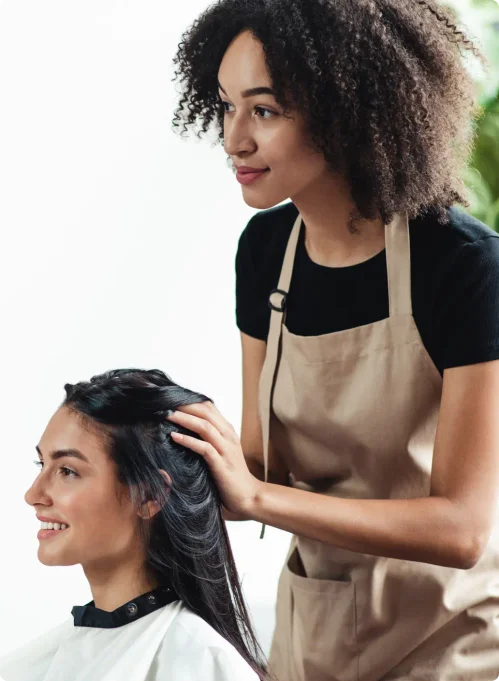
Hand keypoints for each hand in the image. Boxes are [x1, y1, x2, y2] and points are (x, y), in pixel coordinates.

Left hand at [166, 401, 261, 516]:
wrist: (248, 495)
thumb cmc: (230, 474)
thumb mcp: (221, 450)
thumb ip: (209, 438)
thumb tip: (185, 429)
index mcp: (227, 430)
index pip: (208, 407)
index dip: (190, 400)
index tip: (171, 399)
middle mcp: (228, 435)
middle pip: (205, 412)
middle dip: (184, 405)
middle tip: (164, 402)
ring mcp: (226, 448)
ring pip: (204, 426)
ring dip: (184, 418)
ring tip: (166, 415)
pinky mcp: (221, 463)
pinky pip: (203, 447)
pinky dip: (187, 440)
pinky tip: (174, 437)